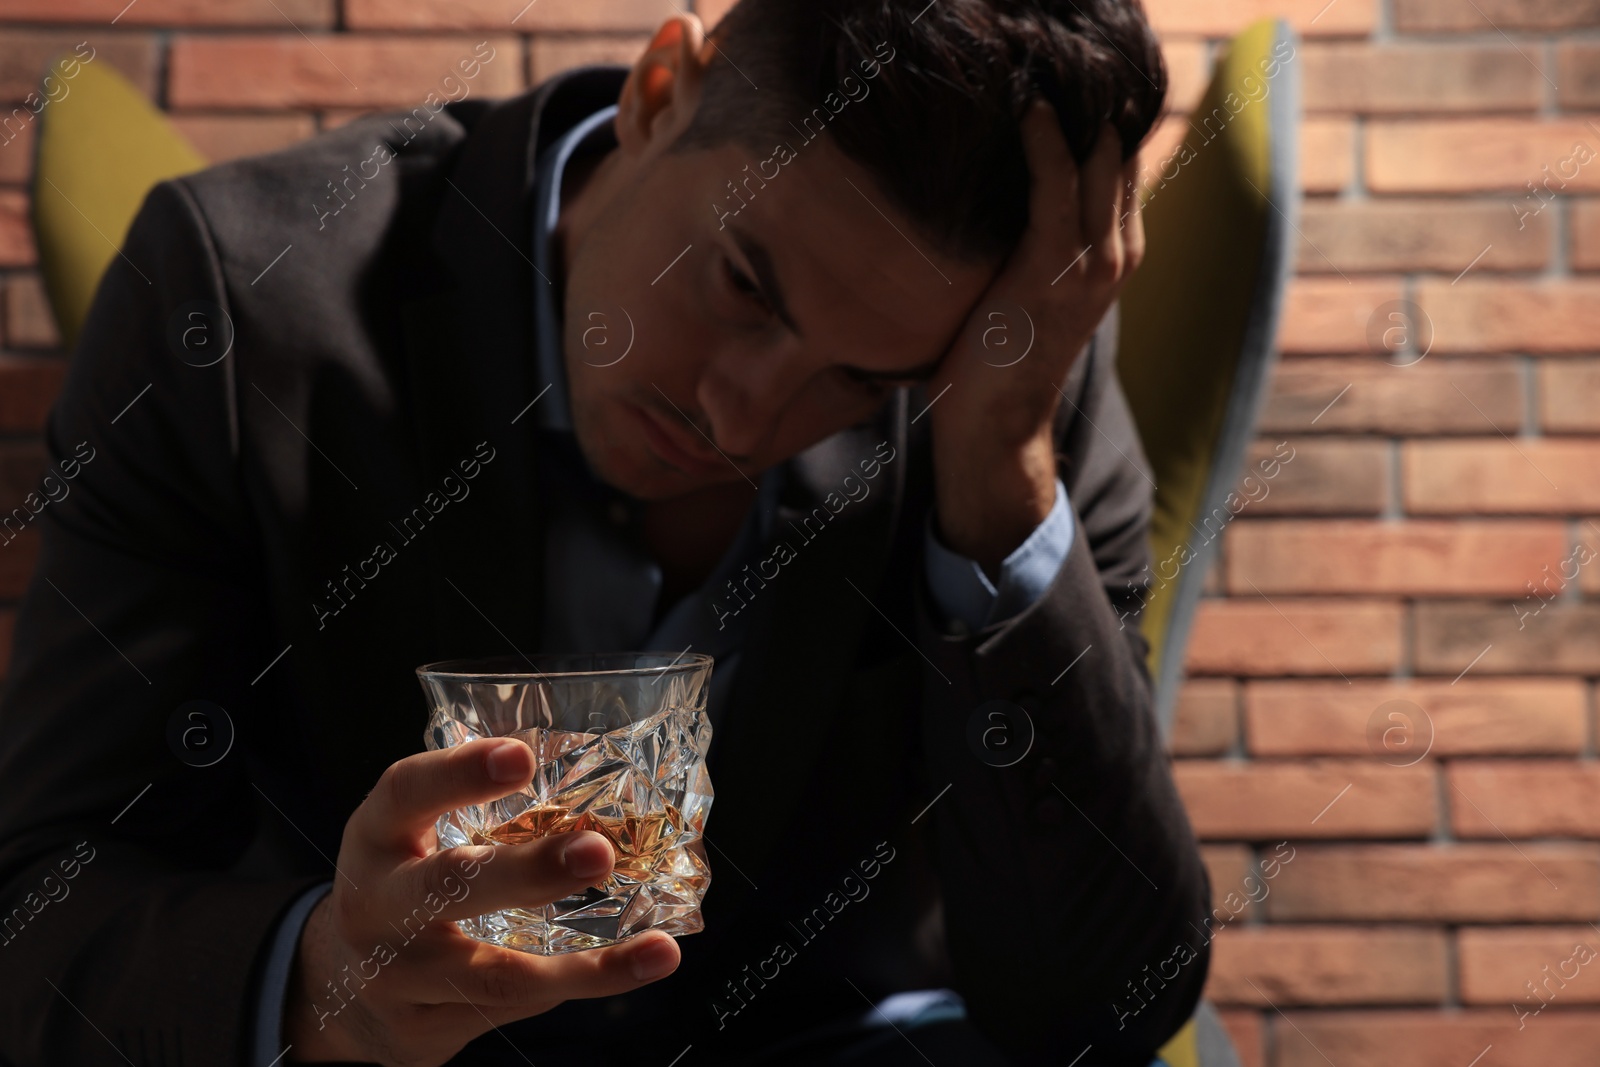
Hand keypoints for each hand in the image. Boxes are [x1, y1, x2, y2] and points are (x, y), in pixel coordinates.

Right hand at [284, 738, 681, 1066]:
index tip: (521, 756)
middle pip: (447, 887)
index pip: (406, 793)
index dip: (459, 773)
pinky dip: (571, 988)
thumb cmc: (406, 885)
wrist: (340, 990)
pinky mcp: (421, 1030)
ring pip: (493, 977)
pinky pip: (508, 1011)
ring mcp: (395, 977)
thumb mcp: (417, 836)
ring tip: (655, 949)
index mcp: (378, 837)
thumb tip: (600, 775)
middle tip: (597, 851)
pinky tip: (627, 969)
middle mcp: (377, 906)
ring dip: (583, 967)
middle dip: (528, 871)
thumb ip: (480, 809)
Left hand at [927, 101, 1144, 574]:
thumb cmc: (996, 360)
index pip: (1121, 165)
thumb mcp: (1025, 289)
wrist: (996, 426)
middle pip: (1123, 152)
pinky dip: (1046, 143)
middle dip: (1099, 100)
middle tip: (1068, 52)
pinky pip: (1058, 188)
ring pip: (1101, 161)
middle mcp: (1117, 253)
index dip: (1106, 115)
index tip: (1076, 71)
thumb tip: (993, 195)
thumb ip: (1031, 242)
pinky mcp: (1055, 270)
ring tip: (1052, 62)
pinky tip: (1031, 107)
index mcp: (1115, 254)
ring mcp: (1093, 262)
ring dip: (1077, 109)